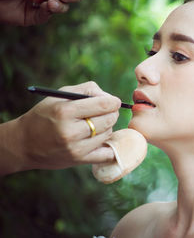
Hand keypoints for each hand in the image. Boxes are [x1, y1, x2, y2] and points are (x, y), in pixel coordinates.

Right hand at [0, 81, 120, 174]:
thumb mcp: (61, 95)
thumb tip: (111, 98)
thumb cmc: (46, 115)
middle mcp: (70, 131)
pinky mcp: (79, 160)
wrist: (23, 143)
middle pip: (108, 119)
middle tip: (106, 112)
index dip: (113, 102)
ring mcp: (75, 148)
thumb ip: (88, 90)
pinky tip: (102, 139)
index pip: (103, 105)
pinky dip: (109, 146)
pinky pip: (107, 154)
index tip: (114, 102)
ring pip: (108, 134)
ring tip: (95, 125)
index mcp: (65, 111)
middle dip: (111, 113)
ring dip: (107, 128)